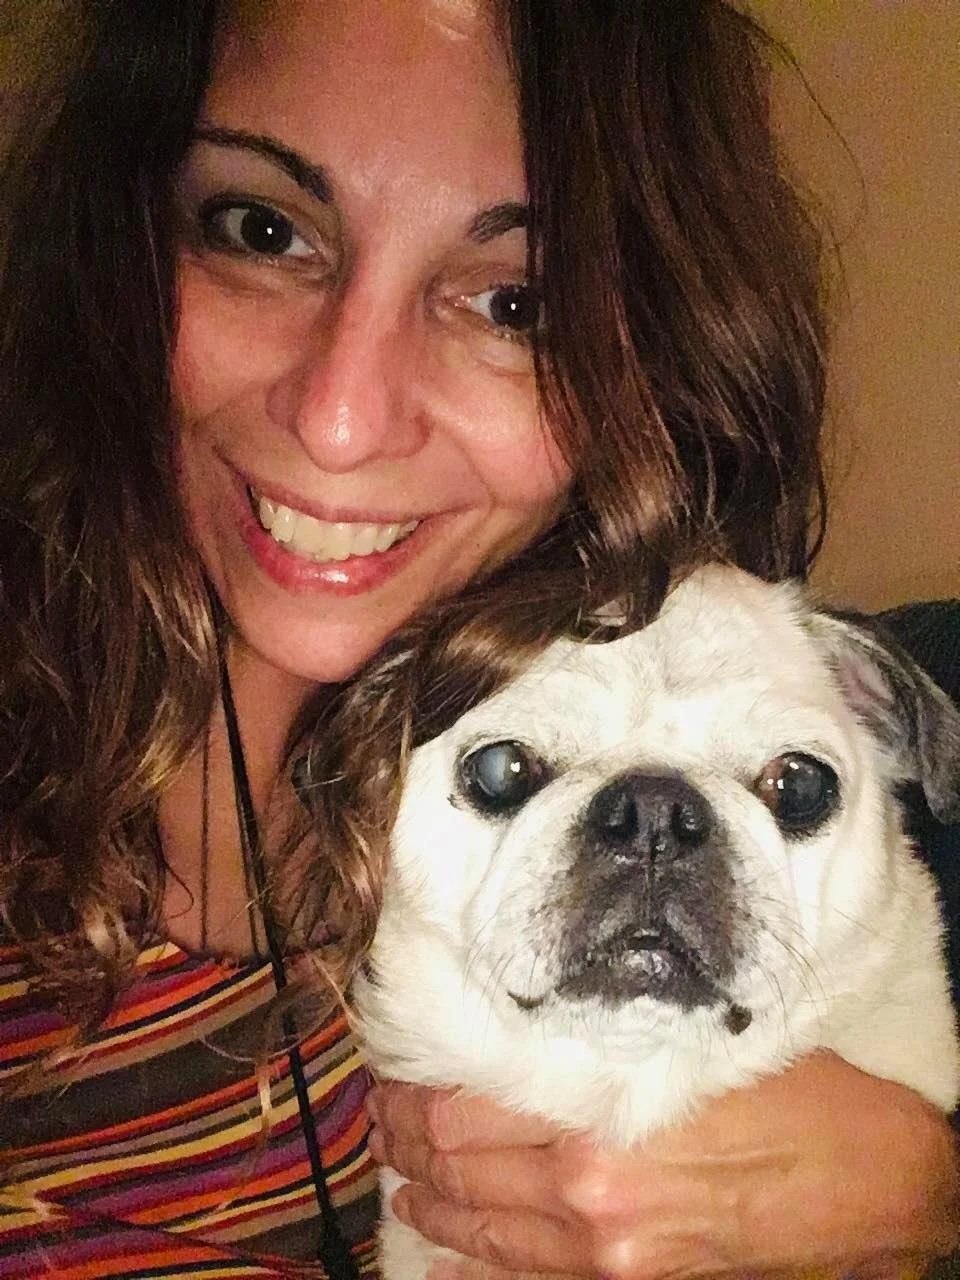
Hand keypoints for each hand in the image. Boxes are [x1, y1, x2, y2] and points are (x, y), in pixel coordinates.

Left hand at [365, 1052, 958, 1278]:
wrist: (885, 1196)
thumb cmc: (806, 1102)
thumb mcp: (700, 1047)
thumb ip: (606, 1051)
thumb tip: (524, 1041)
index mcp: (604, 1123)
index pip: (468, 1108)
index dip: (417, 1091)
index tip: (393, 1069)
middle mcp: (592, 1199)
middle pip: (462, 1168)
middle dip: (408, 1140)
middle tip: (380, 1112)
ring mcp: (609, 1259)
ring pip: (483, 1232)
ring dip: (429, 1200)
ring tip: (396, 1169)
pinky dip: (475, 1262)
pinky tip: (444, 1247)